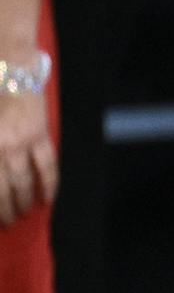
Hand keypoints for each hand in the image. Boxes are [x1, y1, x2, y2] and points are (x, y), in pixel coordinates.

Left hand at [0, 72, 55, 226]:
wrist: (9, 70)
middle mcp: (1, 150)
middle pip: (3, 189)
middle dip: (4, 209)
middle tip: (7, 222)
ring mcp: (22, 144)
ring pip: (24, 181)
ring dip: (24, 201)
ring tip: (23, 213)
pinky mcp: (40, 136)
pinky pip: (47, 166)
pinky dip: (49, 184)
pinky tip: (47, 198)